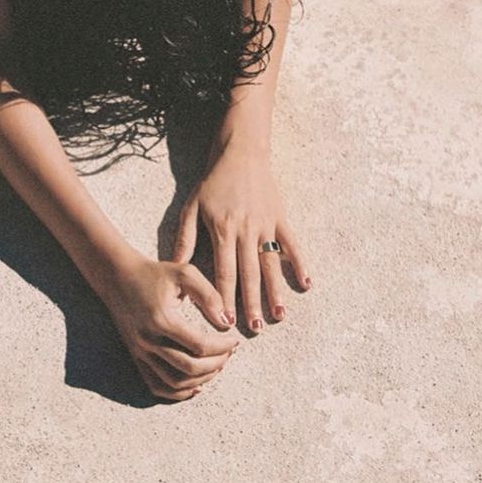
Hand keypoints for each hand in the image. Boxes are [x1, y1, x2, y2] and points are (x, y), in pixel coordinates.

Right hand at [99, 254, 243, 400]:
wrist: (118, 277)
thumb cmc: (154, 273)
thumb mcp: (184, 273)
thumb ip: (209, 295)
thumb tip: (226, 322)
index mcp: (163, 319)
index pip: (200, 345)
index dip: (222, 347)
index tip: (235, 341)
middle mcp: (149, 340)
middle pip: (190, 368)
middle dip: (216, 364)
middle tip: (229, 354)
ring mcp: (140, 352)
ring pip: (175, 383)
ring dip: (201, 380)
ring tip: (217, 367)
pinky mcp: (136, 357)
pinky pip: (157, 386)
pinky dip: (177, 393)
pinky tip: (195, 386)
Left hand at [171, 137, 310, 331]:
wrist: (241, 153)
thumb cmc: (213, 182)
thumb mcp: (192, 206)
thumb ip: (185, 237)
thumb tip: (174, 266)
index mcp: (223, 230)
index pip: (224, 272)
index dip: (224, 298)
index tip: (226, 321)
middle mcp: (246, 231)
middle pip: (249, 273)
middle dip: (252, 303)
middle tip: (256, 328)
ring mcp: (266, 225)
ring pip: (271, 264)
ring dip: (276, 290)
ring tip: (280, 315)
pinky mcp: (281, 218)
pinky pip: (292, 244)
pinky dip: (301, 263)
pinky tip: (307, 284)